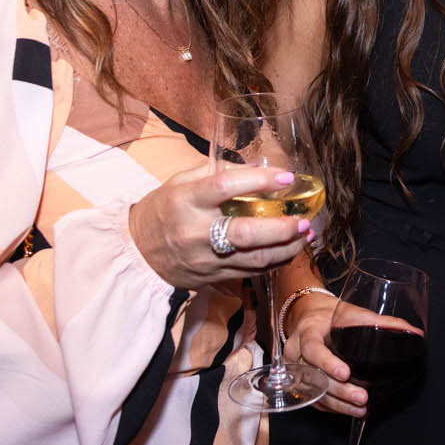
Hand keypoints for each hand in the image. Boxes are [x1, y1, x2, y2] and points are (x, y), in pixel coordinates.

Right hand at [128, 165, 310, 289]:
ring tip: (306, 235)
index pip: (225, 187)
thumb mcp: (181, 181)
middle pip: (245, 232)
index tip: (287, 177)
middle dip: (281, 228)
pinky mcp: (213, 276)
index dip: (259, 180)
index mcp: (186, 200)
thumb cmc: (164, 209)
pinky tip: (291, 250)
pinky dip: (275, 261)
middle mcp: (196, 231)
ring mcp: (206, 258)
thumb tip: (258, 168)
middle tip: (304, 219)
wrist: (138, 252)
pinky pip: (251, 272)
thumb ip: (217, 171)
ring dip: (287, 248)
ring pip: (254, 259)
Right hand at [283, 293, 369, 416]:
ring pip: (313, 392)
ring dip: (338, 403)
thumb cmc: (331, 317)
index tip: (345, 373)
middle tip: (361, 397)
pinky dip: (333, 407)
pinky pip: (314, 399)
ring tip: (360, 408)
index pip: (312, 348)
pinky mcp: (301, 383)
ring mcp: (295, 370)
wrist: (310, 319)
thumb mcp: (353, 313)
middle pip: (314, 376)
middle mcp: (296, 352)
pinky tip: (349, 410)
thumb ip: (381, 322)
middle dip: (339, 390)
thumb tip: (410, 331)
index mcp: (307, 331)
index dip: (327, 363)